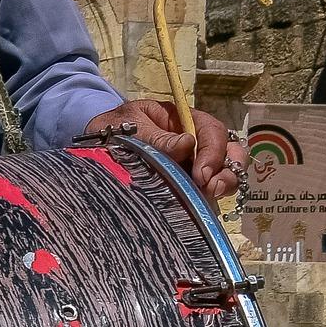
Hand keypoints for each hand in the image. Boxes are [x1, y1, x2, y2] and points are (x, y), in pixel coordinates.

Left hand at [81, 98, 246, 207]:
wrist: (97, 140)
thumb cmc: (116, 126)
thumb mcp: (132, 125)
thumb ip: (157, 137)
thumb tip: (187, 144)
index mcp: (186, 120)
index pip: (212, 131)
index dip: (213, 152)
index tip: (201, 174)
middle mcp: (196, 142)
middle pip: (228, 153)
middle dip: (226, 172)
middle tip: (210, 189)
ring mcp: (192, 163)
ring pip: (221, 173)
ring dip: (221, 186)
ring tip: (207, 197)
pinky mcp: (185, 182)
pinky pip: (202, 190)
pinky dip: (205, 198)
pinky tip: (197, 206)